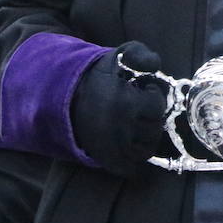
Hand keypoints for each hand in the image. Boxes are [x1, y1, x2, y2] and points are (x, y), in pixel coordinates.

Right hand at [69, 40, 166, 176]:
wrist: (65, 99)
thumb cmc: (98, 77)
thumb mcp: (118, 56)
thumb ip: (141, 54)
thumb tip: (156, 65)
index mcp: (123, 103)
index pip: (156, 106)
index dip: (154, 97)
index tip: (145, 91)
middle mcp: (119, 129)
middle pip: (154, 129)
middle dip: (152, 117)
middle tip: (141, 109)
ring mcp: (112, 148)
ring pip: (146, 150)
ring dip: (147, 137)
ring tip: (137, 124)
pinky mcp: (106, 160)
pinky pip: (132, 168)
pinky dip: (135, 158)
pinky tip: (131, 141)